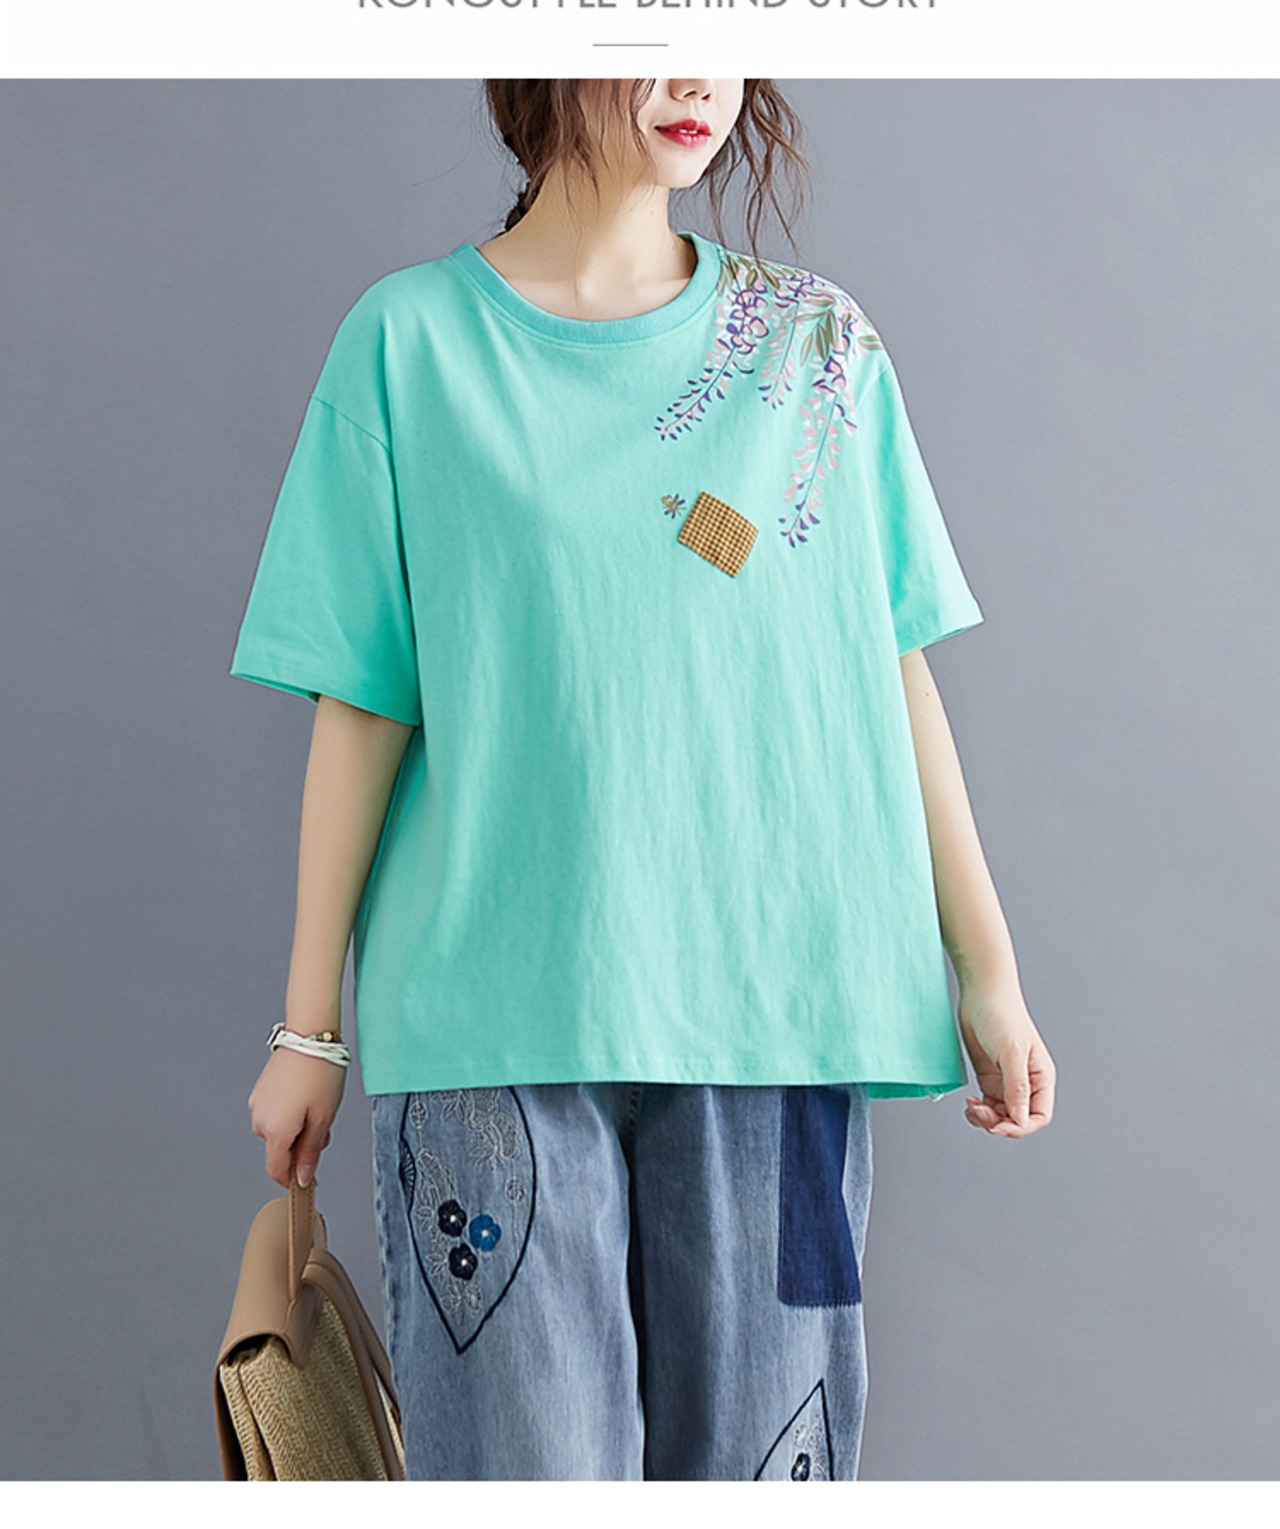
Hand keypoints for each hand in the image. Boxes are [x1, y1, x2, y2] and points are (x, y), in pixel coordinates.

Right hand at [247, 1043, 347, 1187]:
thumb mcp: (323, 1118)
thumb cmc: (320, 1073)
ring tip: (318, 1107)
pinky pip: (274, 1113)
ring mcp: (258, 1103)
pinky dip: (290, 1114)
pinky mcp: (261, 1090)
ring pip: (278, 1131)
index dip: (293, 1181)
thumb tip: (302, 1178)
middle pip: (279, 1149)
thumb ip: (310, 1152)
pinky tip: (306, 1096)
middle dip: (301, 1147)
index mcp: (274, 1131)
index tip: (309, 1182)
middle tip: (325, 1128)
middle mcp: (260, 1119)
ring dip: (297, 1129)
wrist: (310, 1035)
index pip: (277, 1170)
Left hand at [956, 982, 1055, 1137]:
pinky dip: (978, 1110)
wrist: (981, 995)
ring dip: (985, 1119)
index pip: (1039, 1116)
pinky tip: (969, 1103)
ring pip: (1000, 1115)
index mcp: (1041, 1078)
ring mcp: (1006, 1082)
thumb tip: (1021, 1119)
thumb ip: (1016, 1087)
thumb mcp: (1011, 1053)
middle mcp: (1026, 1083)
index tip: (998, 1126)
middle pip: (1017, 1120)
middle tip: (978, 1111)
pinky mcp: (989, 1078)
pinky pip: (987, 1105)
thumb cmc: (1002, 1016)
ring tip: (971, 1107)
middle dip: (998, 1123)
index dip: (1020, 1127)